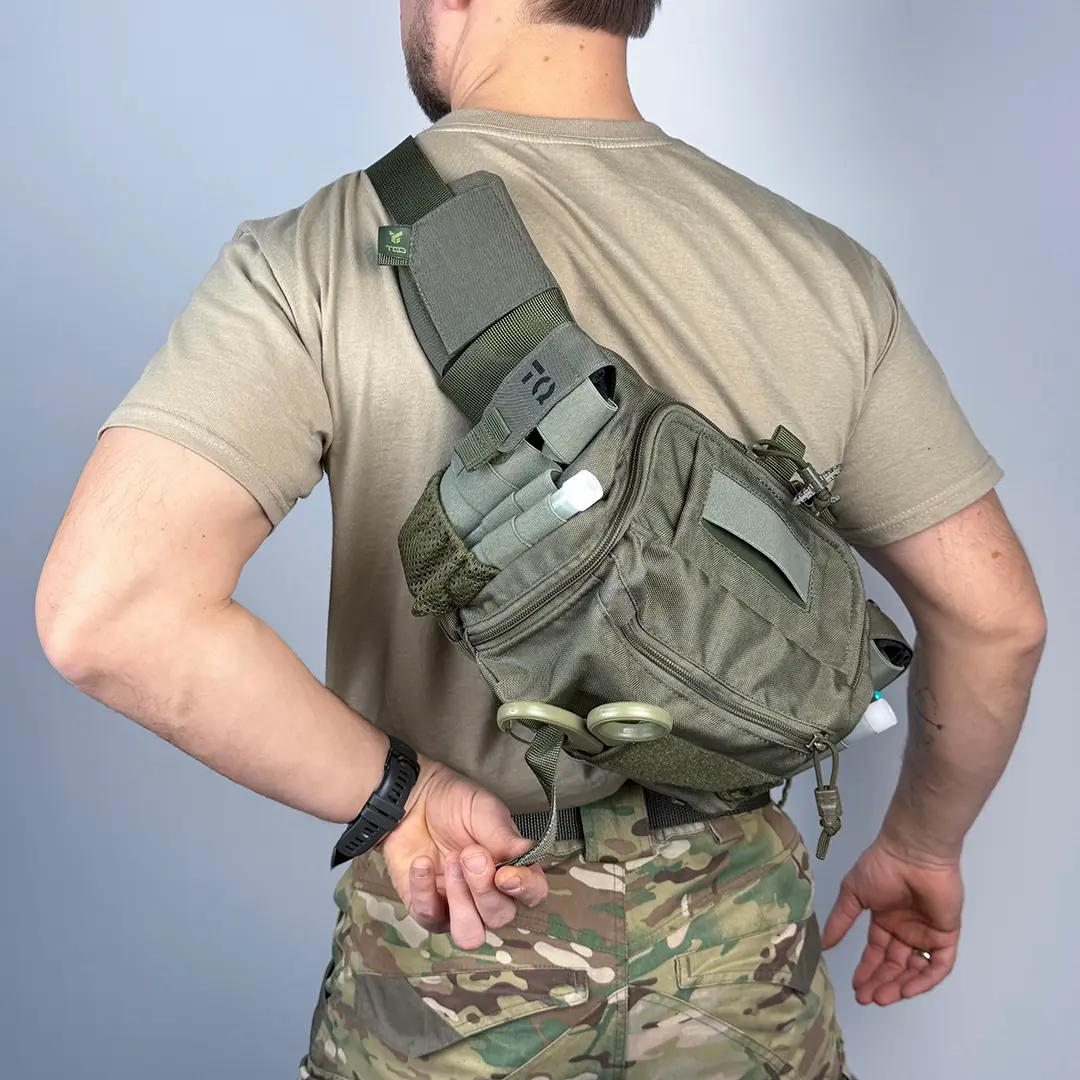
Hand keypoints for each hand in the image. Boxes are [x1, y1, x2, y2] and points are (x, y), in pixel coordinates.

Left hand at [380, 756, 548, 949]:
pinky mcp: (428, 910)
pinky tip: (421, 862)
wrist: (413, 800)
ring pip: (469, 936)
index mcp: (513, 869)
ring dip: (460, 902)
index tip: (505, 875)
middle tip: (468, 854)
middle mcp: (490, 895)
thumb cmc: (456, 804)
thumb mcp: (484, 811)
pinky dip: (425, 890)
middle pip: (499, 917)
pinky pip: (430, 918)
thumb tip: (528, 854)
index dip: (524, 890)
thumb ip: (505, 836)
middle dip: (483, 889)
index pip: (533, 894)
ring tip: (450, 863)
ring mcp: (458, 907)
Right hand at [822, 837, 962, 1004]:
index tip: (855, 986)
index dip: (867, 969)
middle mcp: (905, 929)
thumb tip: (824, 945)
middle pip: (894, 964)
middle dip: (880, 982)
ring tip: (883, 996)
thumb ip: (840, 920)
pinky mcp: (946, 935)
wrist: (912, 854)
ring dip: (900, 985)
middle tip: (867, 998)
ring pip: (915, 968)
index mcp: (885, 919)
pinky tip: (907, 988)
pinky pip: (939, 964)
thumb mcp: (853, 893)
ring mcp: (926, 933)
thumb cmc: (881, 868)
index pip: (877, 952)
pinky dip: (925, 979)